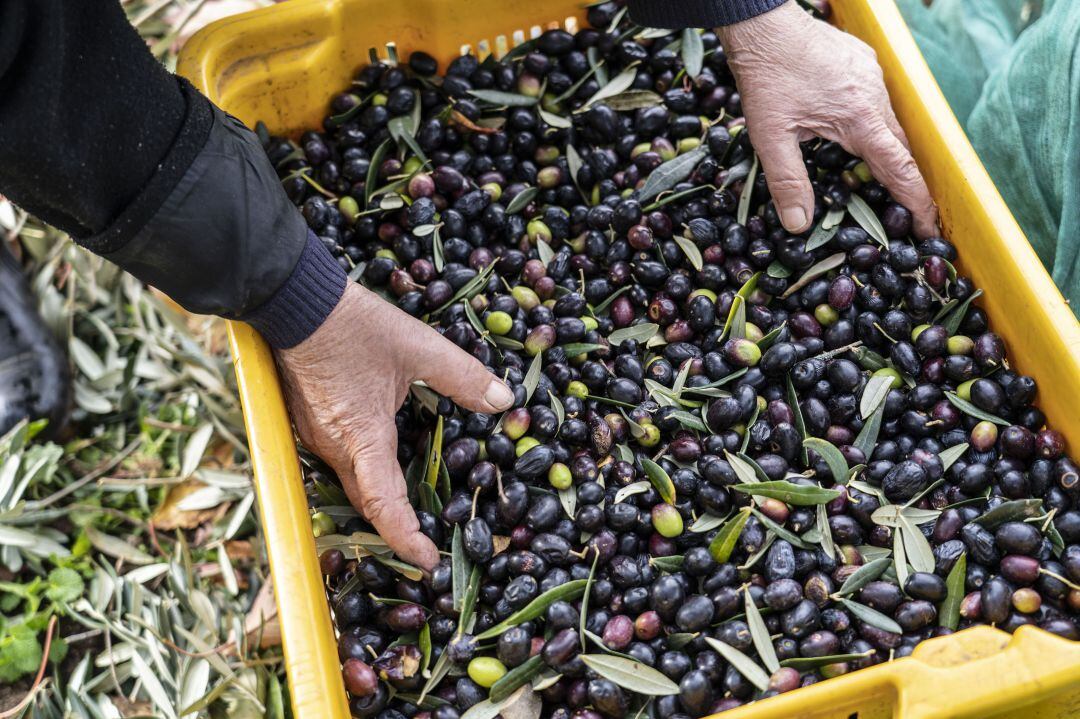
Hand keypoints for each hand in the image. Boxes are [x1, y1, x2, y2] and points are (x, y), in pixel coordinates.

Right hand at [275, 282, 513, 571]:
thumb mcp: (419, 347)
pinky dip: (364, 474)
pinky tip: (386, 462)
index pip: (384, 505)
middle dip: (395, 528)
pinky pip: (340, 461)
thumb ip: (463, 376)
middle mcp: (333, 446)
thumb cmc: (355, 325)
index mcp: (362, 436)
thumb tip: (504, 402)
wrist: (296, 300)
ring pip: (351, 482)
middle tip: (428, 544)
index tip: (428, 561)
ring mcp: (315, 436)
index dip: (406, 538)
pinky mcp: (308, 422)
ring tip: (413, 511)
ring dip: (378, 502)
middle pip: (366, 502)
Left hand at [717, 0, 937, 236]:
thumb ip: (788, 182)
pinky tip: (849, 131)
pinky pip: (876, 100)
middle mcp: (875, 96)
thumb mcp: (770, 137)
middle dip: (902, 181)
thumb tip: (799, 225)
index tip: (928, 229)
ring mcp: (872, 75)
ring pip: (888, 123)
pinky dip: (870, 122)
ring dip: (883, 150)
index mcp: (859, 118)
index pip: (900, 169)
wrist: (764, 24)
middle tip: (899, 212)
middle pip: (899, 148)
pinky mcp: (863, 62)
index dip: (916, 202)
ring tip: (871, 176)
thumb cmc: (766, 77)